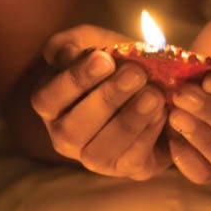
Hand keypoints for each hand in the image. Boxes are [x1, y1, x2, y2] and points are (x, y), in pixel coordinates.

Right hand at [30, 25, 173, 180]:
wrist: (157, 86)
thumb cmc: (116, 62)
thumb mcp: (95, 42)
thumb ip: (73, 42)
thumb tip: (64, 54)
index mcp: (50, 104)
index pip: (47, 99)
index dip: (75, 80)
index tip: (104, 58)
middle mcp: (64, 136)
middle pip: (73, 129)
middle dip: (107, 99)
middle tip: (136, 74)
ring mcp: (93, 158)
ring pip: (100, 151)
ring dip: (130, 120)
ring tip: (154, 94)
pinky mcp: (125, 168)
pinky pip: (131, 160)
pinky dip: (148, 134)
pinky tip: (163, 111)